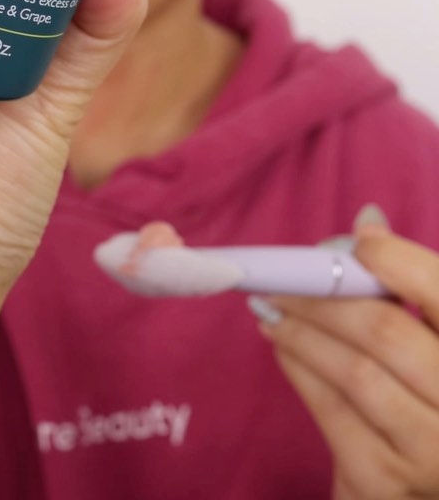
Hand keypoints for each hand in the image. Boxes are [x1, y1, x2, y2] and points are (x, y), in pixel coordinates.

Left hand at [254, 214, 438, 498]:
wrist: (418, 487)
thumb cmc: (424, 397)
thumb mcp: (430, 340)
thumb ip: (406, 285)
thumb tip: (368, 222)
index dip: (398, 262)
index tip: (355, 242)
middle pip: (386, 331)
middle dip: (322, 295)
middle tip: (281, 278)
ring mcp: (431, 451)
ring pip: (353, 371)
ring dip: (300, 331)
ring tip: (272, 309)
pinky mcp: (386, 482)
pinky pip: (331, 410)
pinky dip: (299, 369)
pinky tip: (283, 348)